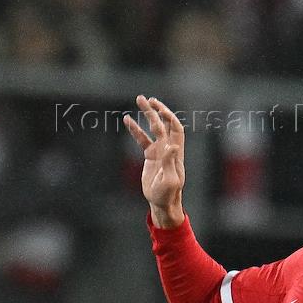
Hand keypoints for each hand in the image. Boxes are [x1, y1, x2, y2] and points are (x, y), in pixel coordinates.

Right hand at [124, 95, 185, 227]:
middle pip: (163, 124)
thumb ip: (170, 162)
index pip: (175, 129)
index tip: (158, 108)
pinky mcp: (151, 156)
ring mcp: (159, 151)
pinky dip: (136, 130)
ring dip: (147, 115)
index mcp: (175, 153)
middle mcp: (168, 149)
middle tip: (145, 99)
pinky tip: (127, 120)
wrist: (162, 204)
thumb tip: (173, 145)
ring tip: (139, 100)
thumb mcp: (169, 180)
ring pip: (153, 129)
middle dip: (156, 110)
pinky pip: (143, 139)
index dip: (168, 117)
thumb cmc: (168, 195)